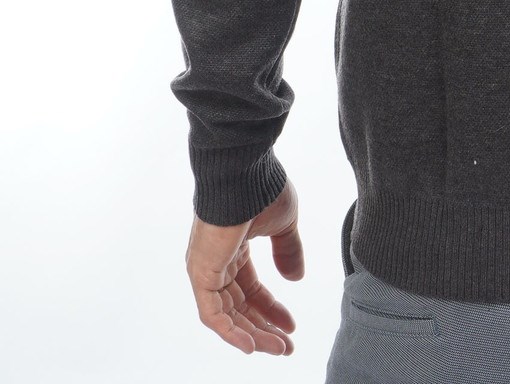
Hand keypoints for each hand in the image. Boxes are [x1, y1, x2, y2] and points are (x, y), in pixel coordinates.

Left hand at [184, 177, 304, 354]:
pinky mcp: (201, 272)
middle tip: (286, 346)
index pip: (251, 288)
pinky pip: (212, 313)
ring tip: (278, 348)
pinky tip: (252, 344)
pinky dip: (230, 331)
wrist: (244, 172)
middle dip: (264, 328)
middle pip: (240, 306)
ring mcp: (207, 268)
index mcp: (234, 248)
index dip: (272, 308)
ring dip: (252, 334)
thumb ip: (288, 252)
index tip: (291, 325)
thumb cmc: (262, 189)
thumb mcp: (283, 224)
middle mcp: (217, 261)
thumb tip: (296, 279)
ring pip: (227, 314)